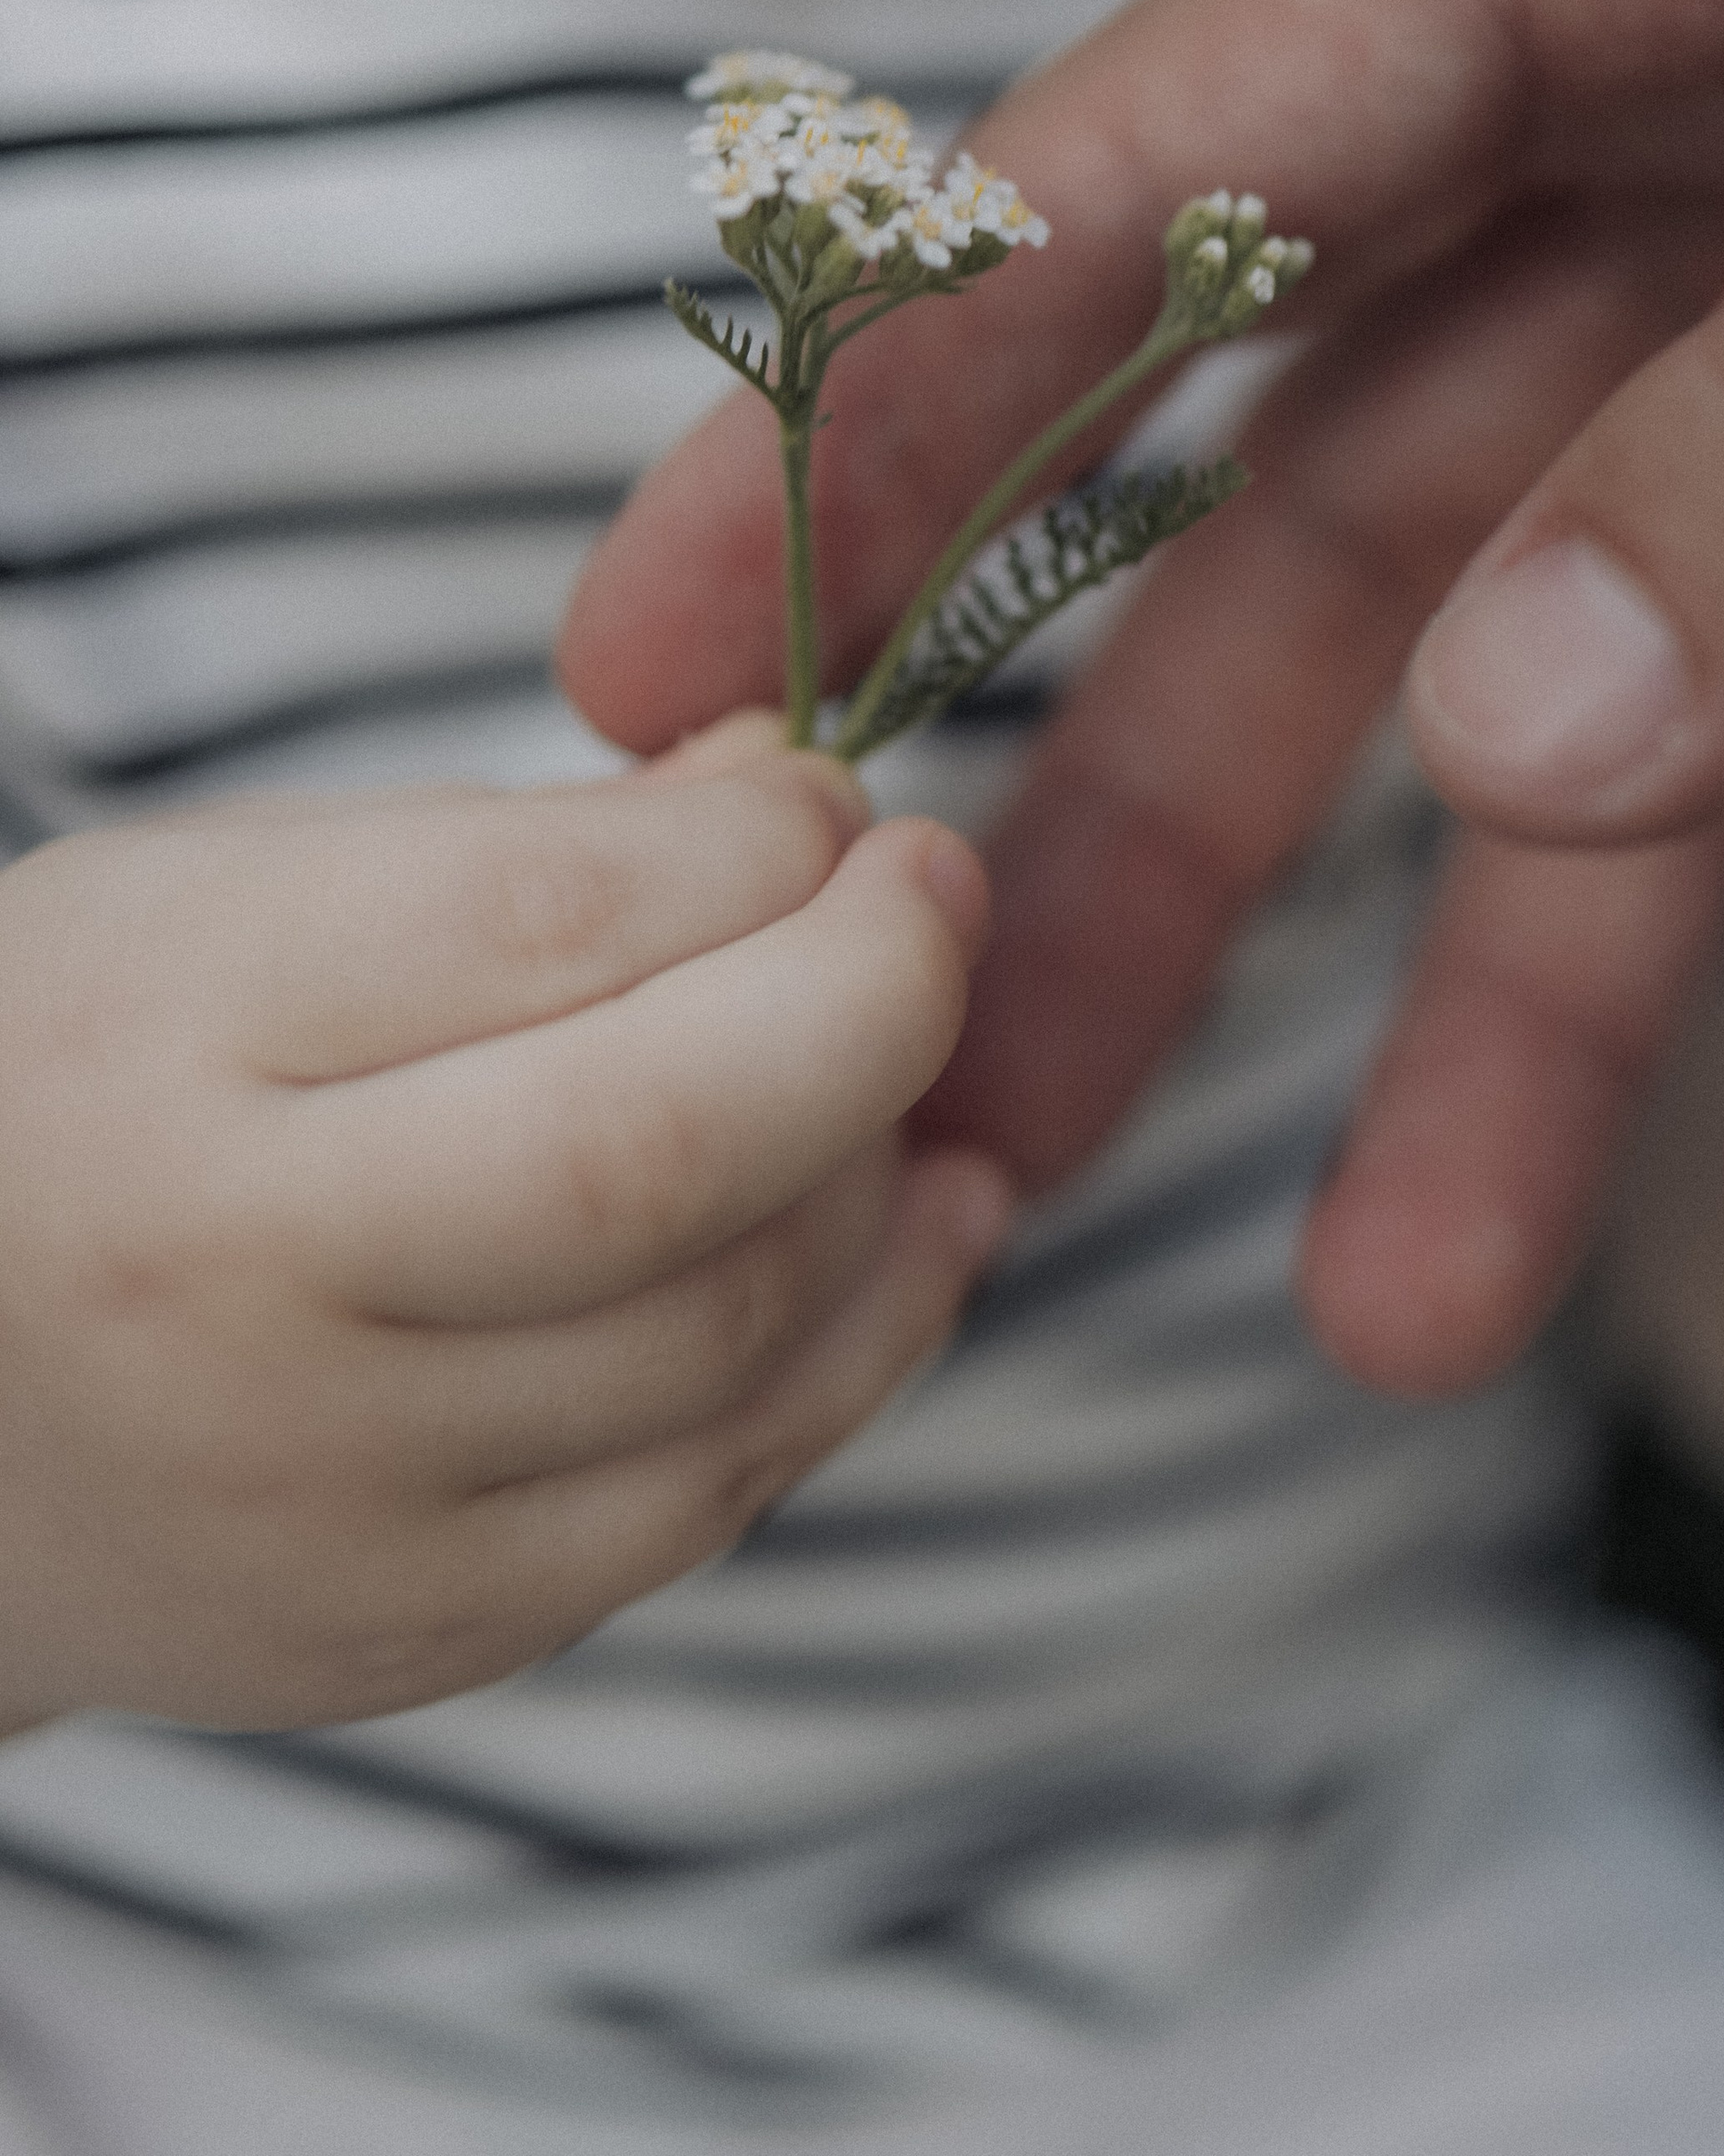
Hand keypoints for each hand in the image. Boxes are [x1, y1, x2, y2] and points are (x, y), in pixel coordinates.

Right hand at [0, 717, 1007, 1731]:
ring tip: (904, 1059)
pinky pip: (721, 1485)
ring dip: (883, 1166)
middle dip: (870, 997)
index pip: (539, 921)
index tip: (830, 794)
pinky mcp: (428, 1631)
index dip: (749, 845)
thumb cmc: (84, 1087)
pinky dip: (867, 1338)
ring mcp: (337, 1493)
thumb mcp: (225, 897)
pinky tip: (923, 1220)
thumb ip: (520, 848)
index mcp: (169, 1043)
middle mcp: (241, 1290)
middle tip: (936, 889)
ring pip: (735, 1330)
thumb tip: (798, 794)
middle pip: (661, 1150)